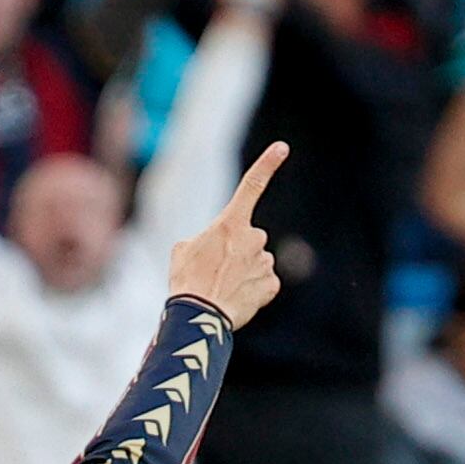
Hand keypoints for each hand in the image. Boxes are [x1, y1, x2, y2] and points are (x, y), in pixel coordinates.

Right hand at [166, 142, 287, 325]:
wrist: (198, 316)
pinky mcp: (271, 284)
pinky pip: (264, 284)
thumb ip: (203, 240)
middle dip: (236, 252)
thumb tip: (214, 248)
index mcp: (230, 223)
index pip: (252, 186)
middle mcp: (254, 237)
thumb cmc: (186, 282)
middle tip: (214, 273)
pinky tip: (236, 300)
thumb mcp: (182, 252)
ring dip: (243, 273)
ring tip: (222, 290)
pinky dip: (253, 291)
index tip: (282, 147)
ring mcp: (264, 261)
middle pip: (250, 239)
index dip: (268, 164)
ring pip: (257, 262)